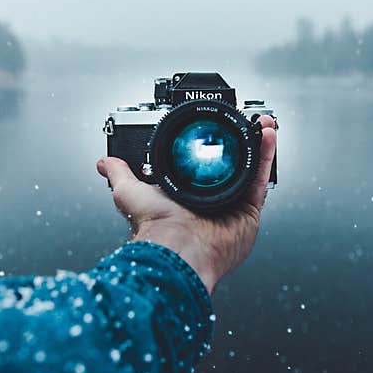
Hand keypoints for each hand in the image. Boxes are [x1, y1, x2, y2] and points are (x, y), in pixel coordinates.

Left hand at [96, 116, 276, 293]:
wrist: (178, 249)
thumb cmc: (156, 228)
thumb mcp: (129, 192)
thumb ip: (120, 174)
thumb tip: (105, 162)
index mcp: (185, 199)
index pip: (202, 168)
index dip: (211, 149)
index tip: (215, 128)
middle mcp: (210, 203)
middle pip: (230, 167)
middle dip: (239, 144)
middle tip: (243, 124)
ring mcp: (231, 206)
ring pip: (248, 169)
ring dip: (257, 145)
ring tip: (261, 124)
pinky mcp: (249, 211)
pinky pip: (260, 179)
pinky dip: (266, 156)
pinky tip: (268, 135)